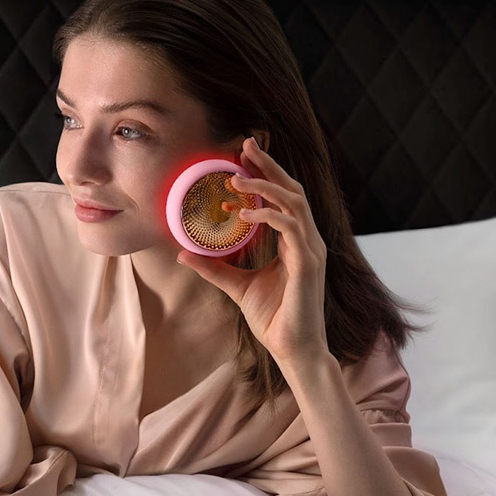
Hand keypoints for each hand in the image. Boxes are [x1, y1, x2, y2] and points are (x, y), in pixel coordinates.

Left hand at [176, 136, 329, 363]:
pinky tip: (245, 213)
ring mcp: (311, 250)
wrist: (292, 350)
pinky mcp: (308, 264)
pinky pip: (291, 228)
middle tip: (245, 146)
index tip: (242, 157)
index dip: (265, 174)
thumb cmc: (273, 320)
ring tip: (237, 178)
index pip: (283, 198)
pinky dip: (269, 215)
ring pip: (294, 202)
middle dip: (269, 165)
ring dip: (265, 185)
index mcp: (294, 242)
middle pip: (292, 190)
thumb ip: (214, 268)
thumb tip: (184, 253)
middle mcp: (306, 241)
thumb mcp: (236, 286)